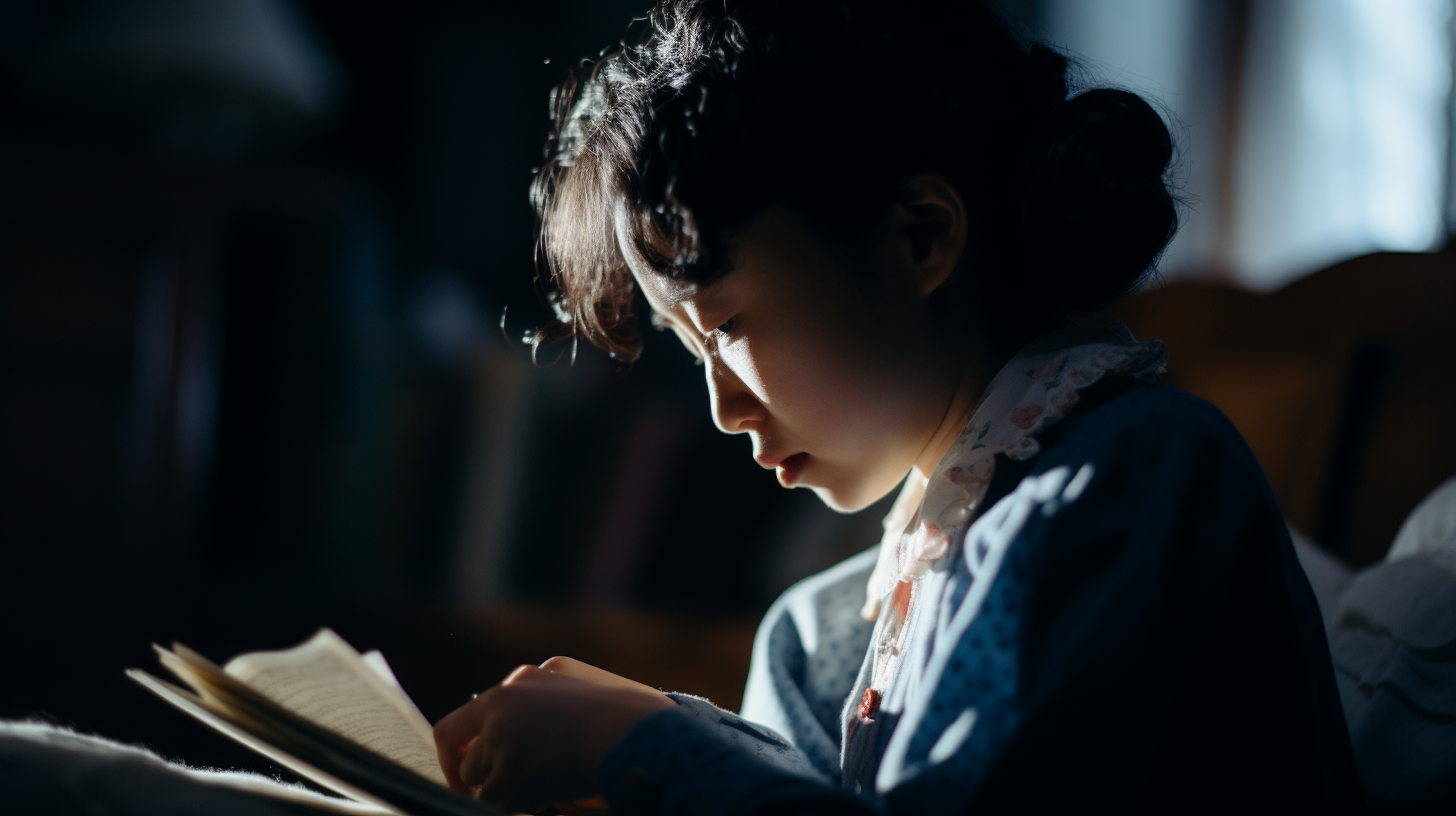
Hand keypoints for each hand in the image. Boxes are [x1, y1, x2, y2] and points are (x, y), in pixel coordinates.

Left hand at [433, 657, 674, 812]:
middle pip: (467, 764)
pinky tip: (550, 795)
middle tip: (507, 791)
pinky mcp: (512, 778)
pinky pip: (502, 807)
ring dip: (508, 795)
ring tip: (543, 787)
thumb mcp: (565, 684)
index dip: (452, 756)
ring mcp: (502, 746)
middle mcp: (498, 713)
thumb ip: (528, 699)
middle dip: (484, 783)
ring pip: (485, 789)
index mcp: (510, 689)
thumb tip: (496, 730)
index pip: (452, 726)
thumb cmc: (614, 711)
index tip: (465, 772)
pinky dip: (521, 808)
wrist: (632, 730)